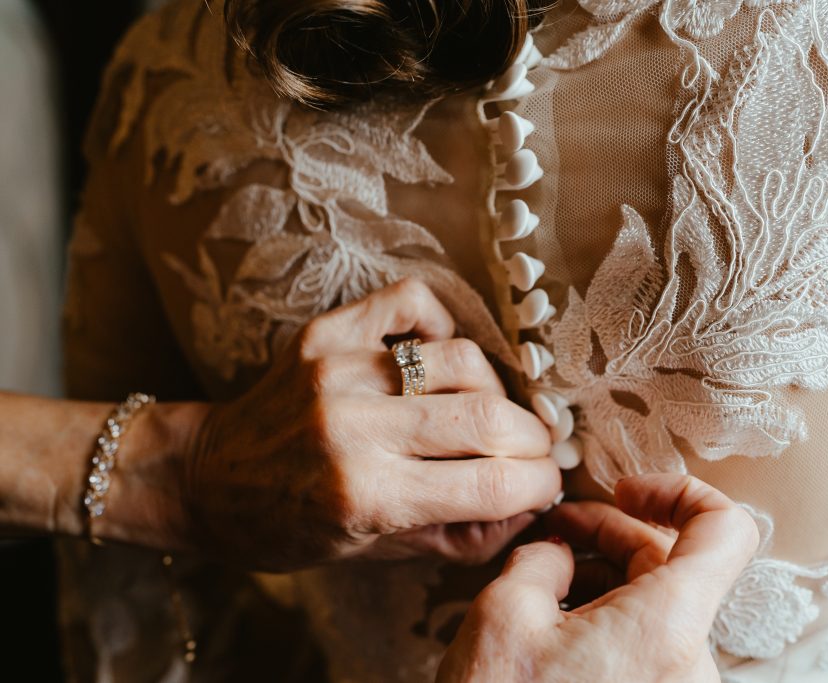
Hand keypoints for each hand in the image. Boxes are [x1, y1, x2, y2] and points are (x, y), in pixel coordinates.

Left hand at [184, 278, 560, 570]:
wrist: (208, 479)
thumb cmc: (292, 527)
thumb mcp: (374, 554)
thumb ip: (460, 536)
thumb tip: (531, 506)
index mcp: (365, 497)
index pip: (491, 484)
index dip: (539, 484)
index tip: (547, 483)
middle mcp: (353, 428)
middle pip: (488, 418)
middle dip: (532, 439)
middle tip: (533, 449)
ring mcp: (338, 371)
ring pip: (462, 359)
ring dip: (495, 388)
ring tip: (488, 410)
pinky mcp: (326, 333)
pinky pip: (414, 302)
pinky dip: (443, 326)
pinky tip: (441, 359)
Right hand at [437, 474, 758, 682]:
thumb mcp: (504, 616)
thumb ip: (542, 557)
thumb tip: (557, 550)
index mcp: (667, 627)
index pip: (725, 529)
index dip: (679, 489)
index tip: (624, 489)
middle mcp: (690, 662)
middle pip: (676, 566)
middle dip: (614, 534)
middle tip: (558, 529)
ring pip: (659, 607)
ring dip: (606, 577)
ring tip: (545, 574)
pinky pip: (649, 645)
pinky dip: (609, 618)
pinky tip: (556, 620)